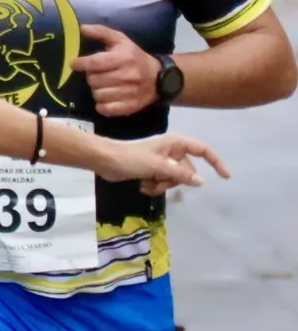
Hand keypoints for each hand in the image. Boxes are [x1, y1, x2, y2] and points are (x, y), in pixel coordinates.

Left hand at [71, 23, 159, 116]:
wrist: (159, 77)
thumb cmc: (134, 57)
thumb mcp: (120, 40)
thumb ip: (100, 32)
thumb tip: (81, 28)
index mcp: (124, 58)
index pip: (95, 63)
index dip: (80, 63)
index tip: (74, 63)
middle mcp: (128, 76)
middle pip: (93, 80)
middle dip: (91, 76)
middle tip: (97, 73)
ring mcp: (129, 93)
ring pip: (97, 94)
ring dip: (96, 90)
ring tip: (104, 84)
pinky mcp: (129, 107)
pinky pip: (104, 109)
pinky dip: (102, 104)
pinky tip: (107, 96)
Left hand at [94, 131, 227, 195]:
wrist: (104, 161)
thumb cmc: (130, 158)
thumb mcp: (157, 166)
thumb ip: (180, 173)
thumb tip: (200, 181)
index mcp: (176, 143)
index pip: (203, 150)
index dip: (216, 162)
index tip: (226, 176)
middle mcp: (172, 151)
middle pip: (187, 171)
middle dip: (174, 180)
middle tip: (158, 179)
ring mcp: (162, 162)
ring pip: (174, 180)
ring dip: (162, 185)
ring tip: (147, 183)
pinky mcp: (152, 170)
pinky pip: (162, 183)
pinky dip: (154, 186)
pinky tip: (142, 186)